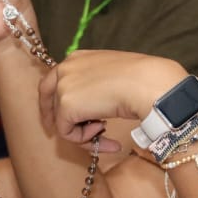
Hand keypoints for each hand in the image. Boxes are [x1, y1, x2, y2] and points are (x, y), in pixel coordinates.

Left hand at [38, 51, 185, 151]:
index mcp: (77, 58)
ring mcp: (63, 86)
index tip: (62, 117)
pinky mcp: (66, 106)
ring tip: (105, 133)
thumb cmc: (140, 79)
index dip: (54, 101)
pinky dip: (85, 139)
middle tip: (72, 134)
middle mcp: (65, 68)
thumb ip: (94, 86)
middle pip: (49, 100)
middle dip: (58, 120)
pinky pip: (67, 133)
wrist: (147, 83)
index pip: (54, 80)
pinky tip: (105, 133)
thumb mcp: (111, 77)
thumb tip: (90, 107)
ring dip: (83, 132)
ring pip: (61, 120)